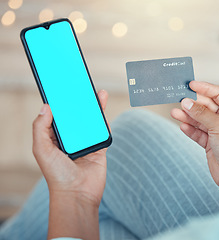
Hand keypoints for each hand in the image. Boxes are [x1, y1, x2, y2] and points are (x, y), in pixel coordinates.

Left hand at [32, 90, 108, 206]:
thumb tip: (46, 107)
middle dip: (80, 102)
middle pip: (77, 116)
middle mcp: (71, 139)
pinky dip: (104, 121)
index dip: (61, 103)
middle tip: (83, 87)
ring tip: (97, 94)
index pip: (58, 116)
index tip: (64, 89)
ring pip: (91, 121)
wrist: (78, 193)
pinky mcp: (99, 148)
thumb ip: (40, 128)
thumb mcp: (42, 149)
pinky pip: (102, 131)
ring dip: (95, 108)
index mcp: (55, 138)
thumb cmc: (57, 175)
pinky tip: (103, 109)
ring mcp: (86, 143)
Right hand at [171, 81, 218, 197]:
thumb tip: (186, 102)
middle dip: (193, 104)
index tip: (191, 84)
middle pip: (206, 107)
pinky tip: (182, 126)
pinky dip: (189, 130)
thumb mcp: (217, 125)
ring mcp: (216, 132)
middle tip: (180, 100)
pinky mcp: (209, 144)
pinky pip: (197, 133)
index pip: (218, 94)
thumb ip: (200, 113)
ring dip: (187, 117)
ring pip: (199, 121)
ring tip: (174, 113)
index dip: (205, 88)